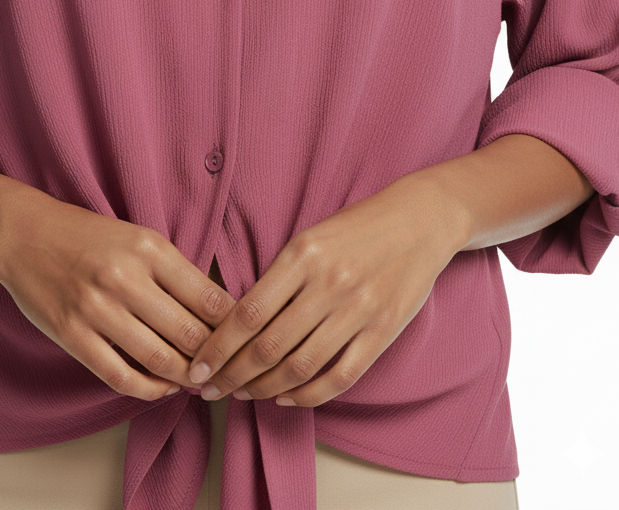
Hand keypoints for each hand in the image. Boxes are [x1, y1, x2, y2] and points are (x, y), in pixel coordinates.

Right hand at [0, 189, 238, 400]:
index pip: (209, 297)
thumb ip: (175, 272)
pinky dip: (150, 389)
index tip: (246, 340)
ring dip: (187, 379)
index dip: (234, 327)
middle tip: (230, 372)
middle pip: (190, 334)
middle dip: (216, 360)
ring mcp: (97, 309)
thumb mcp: (138, 238)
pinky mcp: (73, 335)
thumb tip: (220, 311)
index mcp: (149, 248)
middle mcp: (125, 278)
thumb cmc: (89, 236)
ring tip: (200, 382)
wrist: (24, 233)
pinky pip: (121, 376)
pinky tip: (163, 387)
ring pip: (160, 360)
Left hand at [185, 175, 465, 406]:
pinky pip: (339, 377)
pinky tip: (287, 397)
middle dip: (232, 376)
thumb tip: (235, 322)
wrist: (420, 219)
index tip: (197, 368)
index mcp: (303, 254)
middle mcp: (328, 283)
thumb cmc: (357, 227)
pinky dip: (308, 395)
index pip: (248, 313)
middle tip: (212, 389)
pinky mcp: (383, 332)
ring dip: (265, 389)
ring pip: (300, 367)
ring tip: (244, 394)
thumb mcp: (310, 237)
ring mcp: (358, 310)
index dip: (218, 348)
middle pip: (268, 346)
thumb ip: (279, 277)